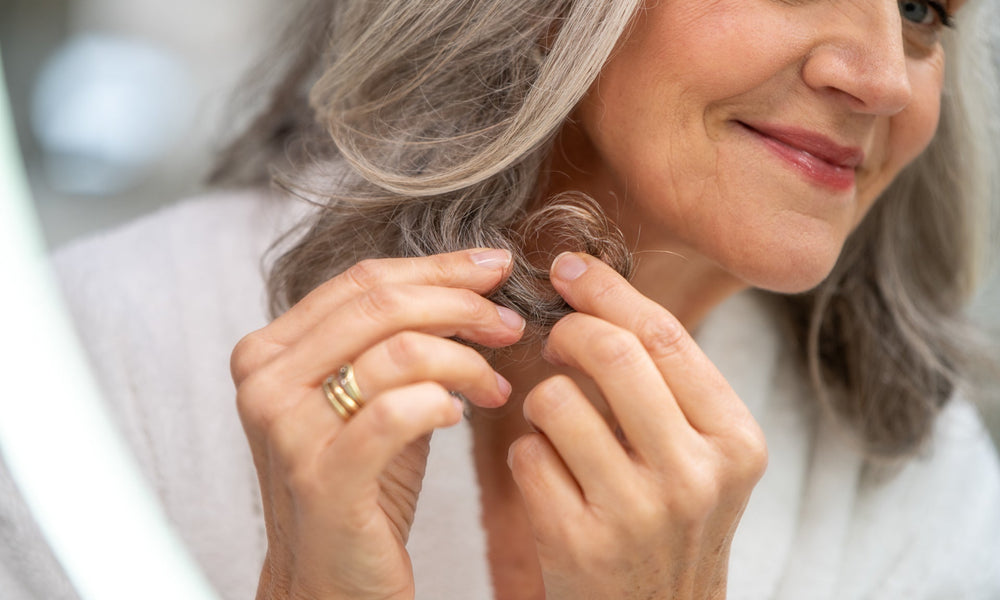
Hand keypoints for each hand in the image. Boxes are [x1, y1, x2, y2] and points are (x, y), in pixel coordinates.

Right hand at [231, 249, 523, 599]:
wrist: (329, 579)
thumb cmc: (360, 484)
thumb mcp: (372, 396)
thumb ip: (400, 339)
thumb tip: (473, 282)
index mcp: (270, 351)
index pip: (363, 280)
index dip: (438, 267)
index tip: (496, 268)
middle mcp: (267, 382)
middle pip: (382, 305)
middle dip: (461, 305)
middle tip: (509, 324)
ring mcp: (288, 430)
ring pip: (399, 353)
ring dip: (466, 360)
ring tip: (496, 383)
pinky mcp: (323, 478)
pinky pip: (398, 414)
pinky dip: (443, 402)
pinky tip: (463, 414)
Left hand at [508, 252, 767, 599]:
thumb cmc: (673, 522)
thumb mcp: (703, 454)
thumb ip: (668, 383)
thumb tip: (597, 295)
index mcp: (736, 441)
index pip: (664, 336)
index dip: (607, 290)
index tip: (569, 269)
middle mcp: (695, 476)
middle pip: (611, 353)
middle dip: (568, 330)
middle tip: (556, 339)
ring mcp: (636, 513)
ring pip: (556, 400)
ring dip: (543, 400)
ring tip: (558, 425)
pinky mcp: (578, 543)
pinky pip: (526, 454)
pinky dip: (528, 452)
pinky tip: (550, 476)